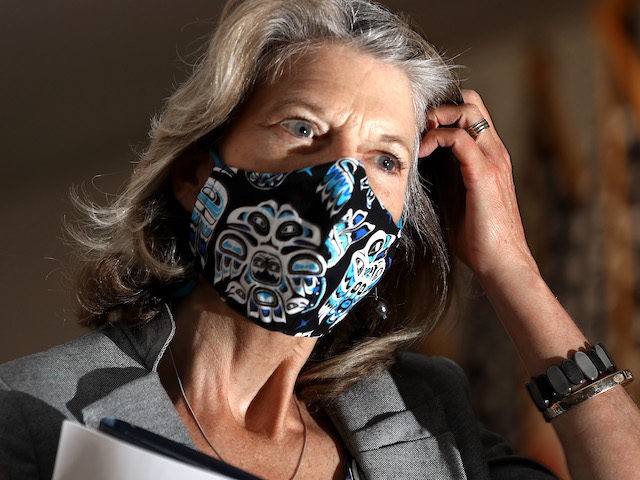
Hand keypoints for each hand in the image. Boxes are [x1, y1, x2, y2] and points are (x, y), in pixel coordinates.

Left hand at [419, 89, 537, 281]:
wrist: (501, 262)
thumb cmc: (478, 238)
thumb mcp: (456, 200)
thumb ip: (445, 180)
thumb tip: (415, 171)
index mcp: (490, 157)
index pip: (472, 113)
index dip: (445, 110)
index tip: (420, 126)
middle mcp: (495, 152)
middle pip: (471, 102)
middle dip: (440, 106)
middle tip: (418, 125)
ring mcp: (493, 161)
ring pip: (467, 112)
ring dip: (437, 117)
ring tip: (418, 135)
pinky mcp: (485, 174)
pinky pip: (459, 139)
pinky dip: (436, 138)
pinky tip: (420, 153)